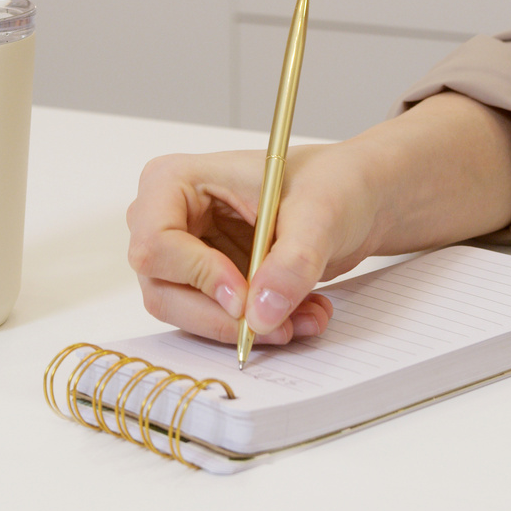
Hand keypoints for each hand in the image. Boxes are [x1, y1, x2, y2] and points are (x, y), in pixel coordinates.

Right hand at [126, 93, 510, 344]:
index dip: (197, 276)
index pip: (155, 243)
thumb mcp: (320, 213)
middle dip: (223, 315)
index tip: (245, 297)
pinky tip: (301, 315)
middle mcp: (165, 218)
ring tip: (306, 317)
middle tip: (280, 325)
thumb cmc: (332, 183)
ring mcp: (181, 255)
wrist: (355, 199)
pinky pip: (214, 322)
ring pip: (186, 315)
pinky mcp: (204, 284)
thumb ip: (292, 261)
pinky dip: (257, 329)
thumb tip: (261, 313)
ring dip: (246, 328)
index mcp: (173, 181)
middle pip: (163, 288)